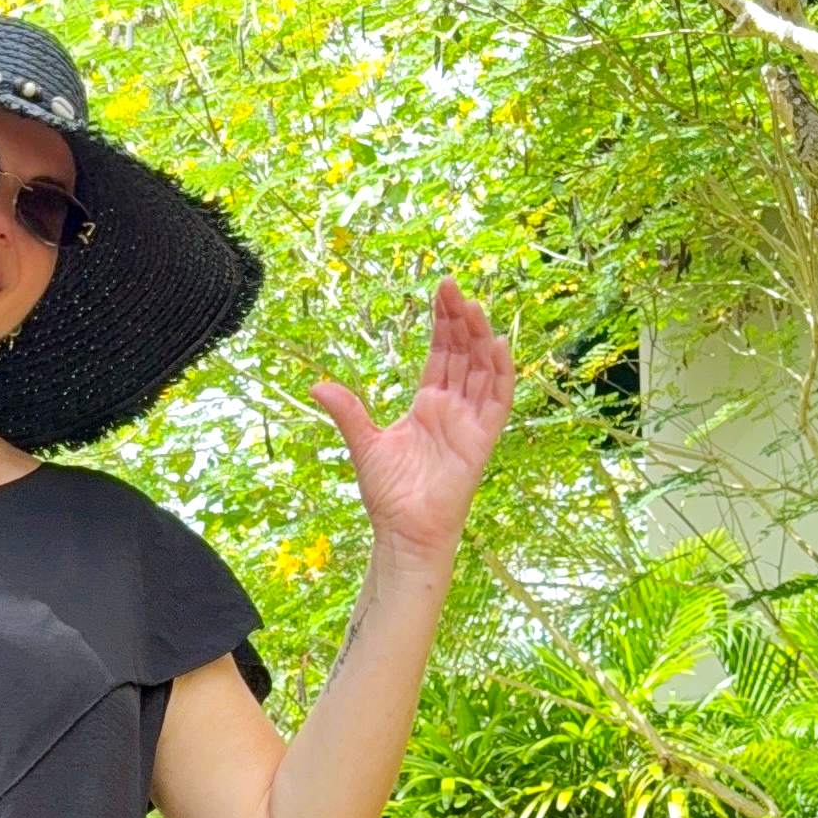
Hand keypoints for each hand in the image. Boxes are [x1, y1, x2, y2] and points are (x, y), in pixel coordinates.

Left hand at [309, 281, 514, 569]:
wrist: (403, 531)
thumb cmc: (389, 494)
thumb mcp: (364, 443)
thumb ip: (348, 412)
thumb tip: (317, 386)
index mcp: (428, 404)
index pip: (442, 353)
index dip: (443, 322)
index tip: (441, 290)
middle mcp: (453, 408)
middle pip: (463, 353)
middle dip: (460, 319)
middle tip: (452, 286)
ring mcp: (470, 422)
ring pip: (482, 369)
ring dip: (480, 337)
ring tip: (472, 305)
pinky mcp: (482, 439)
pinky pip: (497, 401)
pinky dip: (500, 374)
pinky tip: (497, 345)